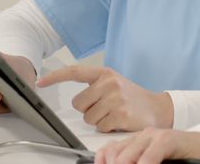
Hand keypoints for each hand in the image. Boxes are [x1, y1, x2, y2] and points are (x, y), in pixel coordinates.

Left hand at [37, 65, 172, 131]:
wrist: (158, 108)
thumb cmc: (133, 98)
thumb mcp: (115, 84)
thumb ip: (95, 86)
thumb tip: (73, 100)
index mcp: (105, 74)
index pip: (75, 72)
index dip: (55, 77)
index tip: (40, 82)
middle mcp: (109, 83)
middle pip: (78, 103)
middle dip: (88, 109)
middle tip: (105, 107)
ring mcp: (115, 98)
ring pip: (88, 117)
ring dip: (98, 120)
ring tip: (114, 113)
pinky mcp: (120, 114)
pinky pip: (100, 126)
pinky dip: (108, 127)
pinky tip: (119, 120)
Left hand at [94, 128, 199, 163]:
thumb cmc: (181, 156)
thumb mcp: (150, 160)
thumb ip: (134, 160)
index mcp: (135, 142)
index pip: (106, 153)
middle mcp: (141, 136)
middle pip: (114, 157)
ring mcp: (154, 136)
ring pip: (126, 158)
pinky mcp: (167, 139)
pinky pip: (148, 158)